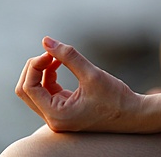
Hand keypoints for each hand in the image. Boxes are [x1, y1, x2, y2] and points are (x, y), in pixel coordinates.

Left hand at [15, 36, 143, 132]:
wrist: (133, 115)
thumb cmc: (116, 98)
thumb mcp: (92, 74)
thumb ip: (67, 56)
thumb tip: (46, 40)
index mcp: (56, 115)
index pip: (28, 88)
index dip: (35, 66)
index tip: (50, 53)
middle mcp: (53, 119)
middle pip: (27, 91)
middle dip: (35, 68)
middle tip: (51, 53)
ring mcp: (58, 116)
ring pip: (35, 91)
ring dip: (42, 71)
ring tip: (57, 57)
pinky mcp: (64, 111)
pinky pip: (47, 92)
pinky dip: (50, 77)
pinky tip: (60, 64)